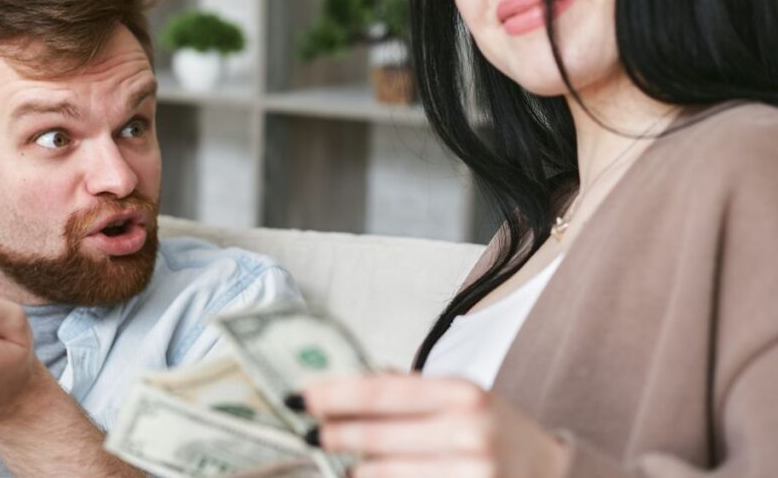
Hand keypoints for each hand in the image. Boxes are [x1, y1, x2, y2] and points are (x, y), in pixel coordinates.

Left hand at [301, 373, 566, 477]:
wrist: (555, 472)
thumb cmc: (497, 431)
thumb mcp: (461, 398)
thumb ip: (407, 392)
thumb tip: (343, 387)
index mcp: (462, 394)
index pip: (383, 392)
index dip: (336, 395)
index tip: (301, 396)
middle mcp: (468, 433)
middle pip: (378, 437)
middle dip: (336, 435)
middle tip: (308, 433)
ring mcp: (473, 474)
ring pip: (386, 475)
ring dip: (357, 471)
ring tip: (344, 464)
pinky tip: (368, 476)